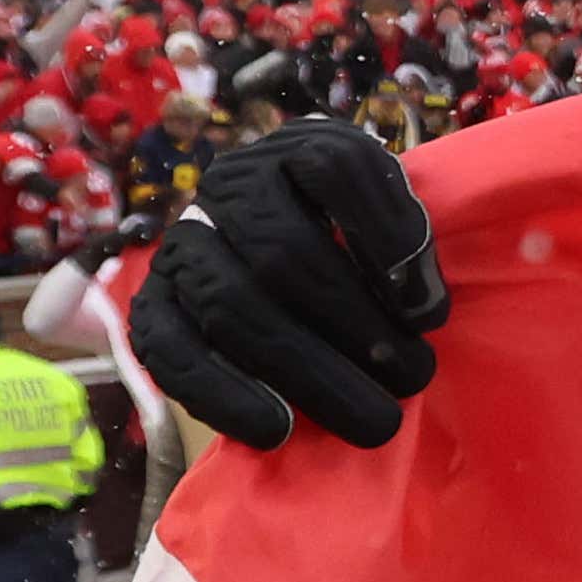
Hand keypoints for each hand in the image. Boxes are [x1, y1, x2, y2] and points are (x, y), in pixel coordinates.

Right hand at [126, 120, 450, 452]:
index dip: (389, 238)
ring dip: (309, 371)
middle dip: (356, 325)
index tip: (432, 313)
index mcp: (296, 149)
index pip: (337, 169)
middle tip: (413, 380)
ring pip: (234, 305)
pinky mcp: (150, 304)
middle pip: (284, 252)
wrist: (273, 267)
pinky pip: (172, 353)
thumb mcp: (391, 221)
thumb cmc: (358, 245)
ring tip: (371, 420)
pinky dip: (226, 396)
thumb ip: (408, 244)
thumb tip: (420, 306)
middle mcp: (229, 185)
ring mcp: (183, 244)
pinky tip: (277, 431)